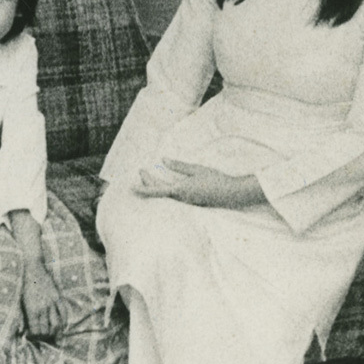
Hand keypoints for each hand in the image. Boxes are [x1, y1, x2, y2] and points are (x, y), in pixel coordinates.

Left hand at [20, 258, 64, 338]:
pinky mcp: (58, 297)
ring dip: (55, 333)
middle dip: (44, 337)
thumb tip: (23, 331)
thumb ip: (24, 316)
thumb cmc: (23, 285)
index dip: (35, 337)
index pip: (36, 331)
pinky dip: (64, 322)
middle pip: (47, 330)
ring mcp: (52, 302)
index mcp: (32, 309)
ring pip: (57, 325)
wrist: (33, 268)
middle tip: (42, 337)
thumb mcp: (20, 301)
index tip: (33, 337)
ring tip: (52, 335)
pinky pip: (64, 314)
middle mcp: (43, 307)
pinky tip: (62, 327)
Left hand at [135, 160, 262, 208]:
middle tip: (141, 170)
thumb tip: (163, 160)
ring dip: (155, 186)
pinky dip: (165, 190)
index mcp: (181, 190)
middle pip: (159, 192)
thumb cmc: (215, 179)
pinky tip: (165, 185)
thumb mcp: (196, 169)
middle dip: (148, 182)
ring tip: (148, 176)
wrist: (233, 194)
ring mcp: (187, 202)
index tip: (131, 187)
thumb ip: (179, 166)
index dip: (143, 188)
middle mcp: (182, 198)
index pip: (156, 190)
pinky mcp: (192, 203)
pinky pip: (173, 197)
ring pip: (166, 195)